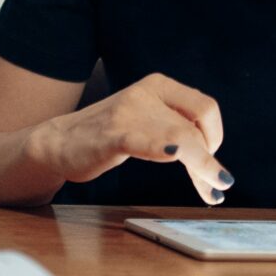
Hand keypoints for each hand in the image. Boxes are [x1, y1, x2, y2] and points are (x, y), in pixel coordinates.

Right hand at [28, 72, 233, 203]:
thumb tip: (217, 166)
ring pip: (180, 137)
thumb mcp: (148, 122)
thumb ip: (178, 131)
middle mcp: (146, 93)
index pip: (205, 107)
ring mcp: (128, 113)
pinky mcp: (112, 136)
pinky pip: (146, 140)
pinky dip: (165, 147)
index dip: (216, 136)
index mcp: (159, 85)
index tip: (212, 161)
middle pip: (195, 128)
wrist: (58, 142)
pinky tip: (174, 154)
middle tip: (215, 186)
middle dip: (209, 161)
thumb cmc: (108, 136)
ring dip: (202, 166)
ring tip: (212, 189)